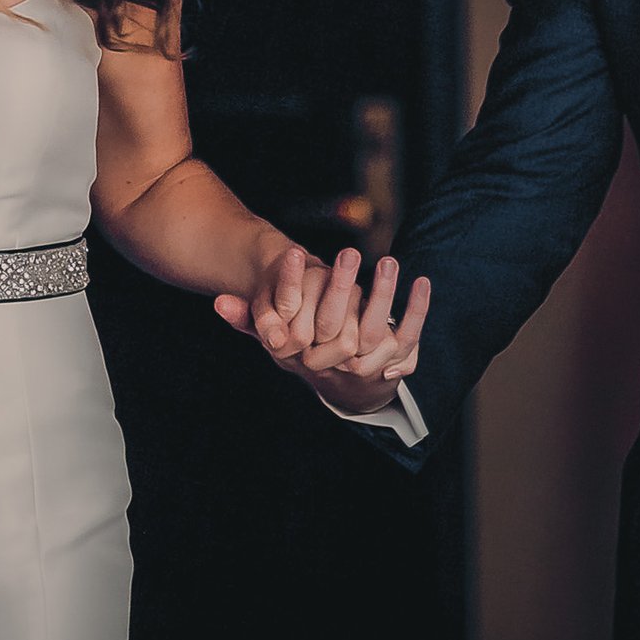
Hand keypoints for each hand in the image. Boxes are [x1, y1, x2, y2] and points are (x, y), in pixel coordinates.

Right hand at [215, 245, 430, 417]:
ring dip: (383, 294)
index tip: (291, 252)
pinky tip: (421, 281)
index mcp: (301, 356)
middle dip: (341, 284)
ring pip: (375, 329)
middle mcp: (333, 364)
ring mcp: (367, 365)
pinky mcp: (397, 361)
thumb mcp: (274, 335)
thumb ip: (248, 318)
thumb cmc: (307, 350)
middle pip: (335, 325)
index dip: (290, 285)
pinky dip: (417, 309)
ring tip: (387, 261)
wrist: (350, 387)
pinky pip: (409, 335)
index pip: (292, 323)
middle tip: (347, 251)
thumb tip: (218, 302)